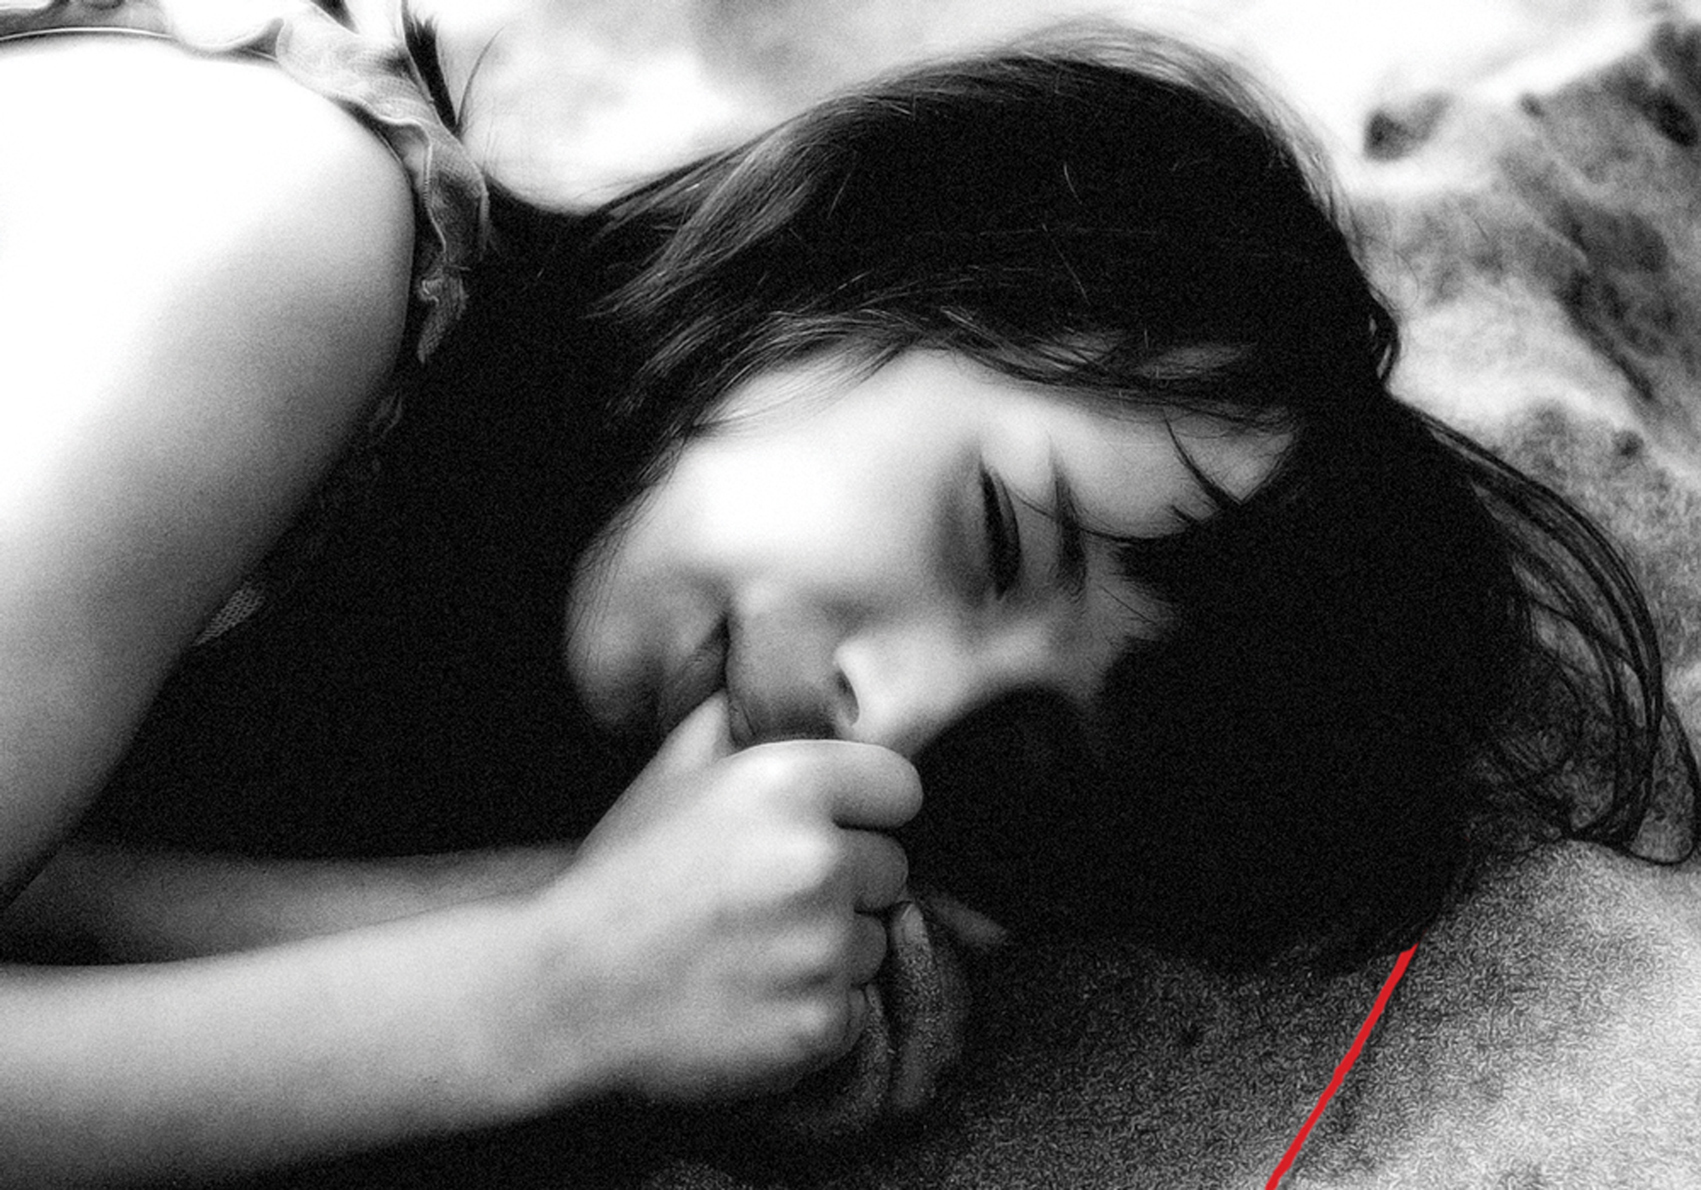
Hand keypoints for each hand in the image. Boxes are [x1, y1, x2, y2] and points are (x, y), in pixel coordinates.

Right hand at [533, 693, 920, 1102]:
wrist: (561, 992)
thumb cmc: (620, 876)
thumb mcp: (671, 770)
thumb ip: (740, 717)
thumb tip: (787, 686)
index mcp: (788, 785)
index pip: (901, 788)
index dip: (865, 810)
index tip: (829, 829)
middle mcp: (816, 861)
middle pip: (892, 868)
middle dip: (846, 883)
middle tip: (767, 897)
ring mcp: (820, 949)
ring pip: (874, 942)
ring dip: (831, 950)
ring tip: (753, 950)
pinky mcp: (817, 1025)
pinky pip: (853, 1010)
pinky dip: (814, 1012)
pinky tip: (753, 998)